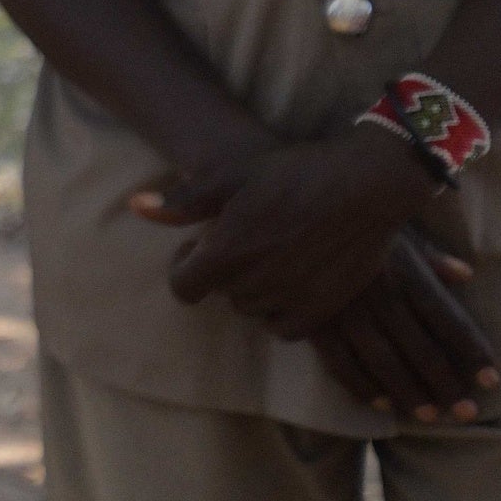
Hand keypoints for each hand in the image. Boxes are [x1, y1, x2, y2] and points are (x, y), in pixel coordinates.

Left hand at [136, 124, 437, 339]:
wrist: (365, 186)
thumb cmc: (292, 173)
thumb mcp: (230, 175)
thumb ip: (183, 201)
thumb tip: (135, 208)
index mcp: (227, 251)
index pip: (184, 288)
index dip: (184, 268)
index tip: (198, 247)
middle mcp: (257, 282)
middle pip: (220, 294)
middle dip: (222, 271)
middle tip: (243, 240)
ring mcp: (292, 299)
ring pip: (252, 309)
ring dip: (251, 289)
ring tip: (269, 254)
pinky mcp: (324, 309)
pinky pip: (285, 328)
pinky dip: (280, 310)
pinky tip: (290, 279)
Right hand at [303, 231, 500, 423]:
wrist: (282, 213)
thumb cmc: (347, 217)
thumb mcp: (392, 227)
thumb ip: (429, 256)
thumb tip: (466, 275)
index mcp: (404, 270)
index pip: (448, 320)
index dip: (472, 352)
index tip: (492, 380)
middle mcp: (379, 295)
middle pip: (421, 349)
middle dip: (446, 384)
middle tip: (467, 413)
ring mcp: (345, 310)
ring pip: (384, 362)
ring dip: (409, 393)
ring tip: (430, 416)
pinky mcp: (313, 320)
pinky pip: (340, 361)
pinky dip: (361, 385)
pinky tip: (380, 402)